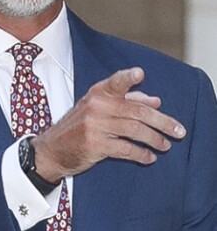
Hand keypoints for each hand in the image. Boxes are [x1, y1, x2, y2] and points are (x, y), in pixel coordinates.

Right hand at [32, 67, 185, 182]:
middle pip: (136, 111)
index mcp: (97, 94)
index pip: (115, 82)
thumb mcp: (97, 109)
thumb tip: (156, 100)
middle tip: (178, 130)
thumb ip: (126, 101)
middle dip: (162, 121)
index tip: (140, 73)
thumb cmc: (78, 127)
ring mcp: (94, 126)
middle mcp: (96, 106)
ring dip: (154, 139)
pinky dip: (141, 154)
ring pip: (135, 130)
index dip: (128, 77)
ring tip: (165, 145)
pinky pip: (126, 149)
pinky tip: (149, 157)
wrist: (53, 149)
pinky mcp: (95, 145)